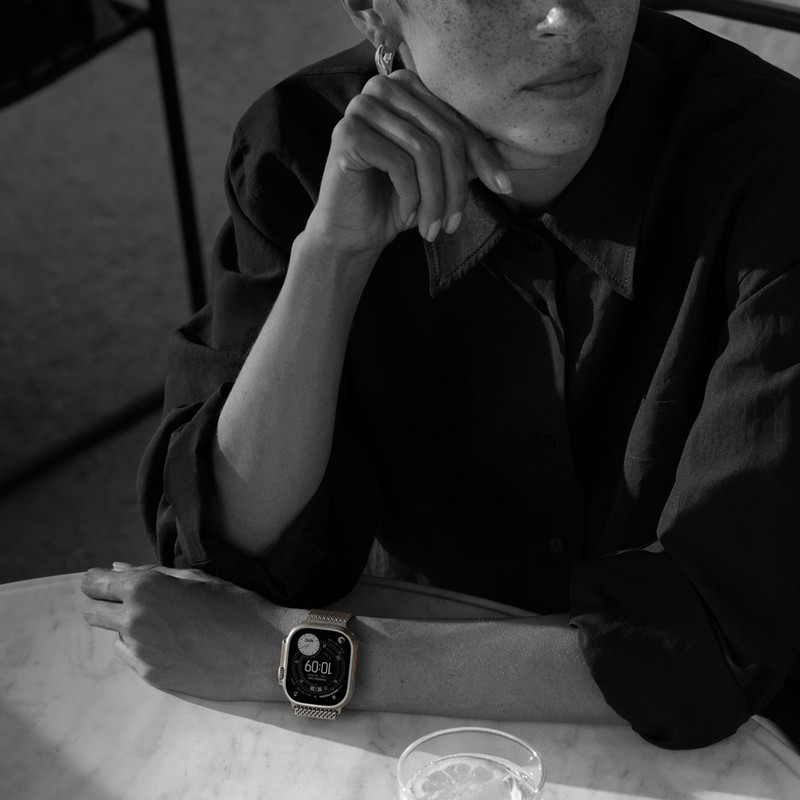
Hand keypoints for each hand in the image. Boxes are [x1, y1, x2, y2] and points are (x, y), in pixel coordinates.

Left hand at [81, 564, 292, 700]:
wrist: (261, 650)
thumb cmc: (235, 605)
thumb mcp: (196, 579)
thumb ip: (151, 574)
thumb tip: (117, 569)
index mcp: (145, 588)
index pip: (94, 583)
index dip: (98, 580)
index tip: (106, 581)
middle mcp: (135, 619)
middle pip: (92, 612)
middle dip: (103, 603)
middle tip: (127, 600)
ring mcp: (141, 652)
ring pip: (114, 635)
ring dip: (128, 626)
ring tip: (166, 623)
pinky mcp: (151, 675)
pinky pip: (132, 655)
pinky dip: (143, 646)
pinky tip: (174, 641)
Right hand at [306, 69, 512, 260]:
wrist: (352, 230)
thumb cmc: (397, 200)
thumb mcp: (441, 174)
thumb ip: (471, 154)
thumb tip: (531, 151)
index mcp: (410, 86)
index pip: (458, 120)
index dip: (484, 156)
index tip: (505, 187)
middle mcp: (384, 86)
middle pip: (443, 135)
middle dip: (456, 187)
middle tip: (452, 225)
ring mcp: (362, 106)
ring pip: (424, 152)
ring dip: (435, 199)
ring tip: (433, 229)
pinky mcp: (348, 133)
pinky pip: (399, 164)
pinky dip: (410, 197)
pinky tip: (407, 216)